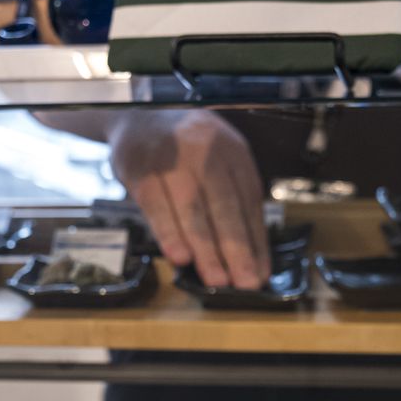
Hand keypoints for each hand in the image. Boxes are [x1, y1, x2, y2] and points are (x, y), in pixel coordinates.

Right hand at [107, 109, 268, 287]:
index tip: (260, 274)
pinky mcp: (139, 168)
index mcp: (233, 151)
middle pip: (224, 205)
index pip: (249, 201)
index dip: (256, 241)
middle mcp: (206, 150)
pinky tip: (180, 258)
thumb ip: (234, 204)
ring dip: (206, 248)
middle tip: (244, 284)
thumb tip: (253, 258)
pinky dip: (169, 233)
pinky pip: (156, 206)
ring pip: (192, 208)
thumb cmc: (186, 151)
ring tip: (217, 280)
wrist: (141, 116)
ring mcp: (171, 157)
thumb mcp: (218, 164)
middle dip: (236, 248)